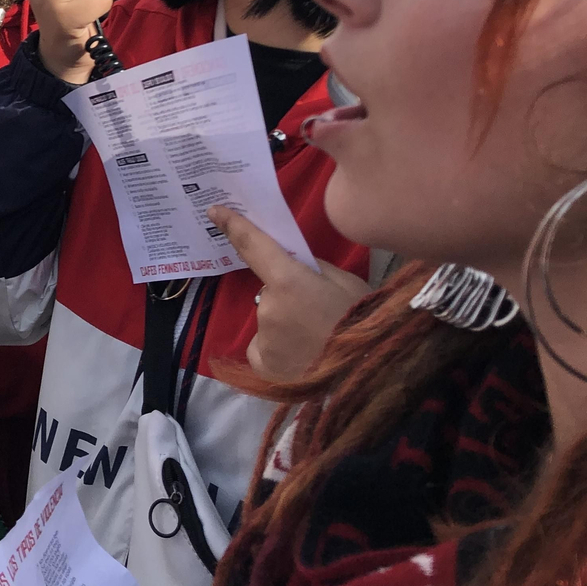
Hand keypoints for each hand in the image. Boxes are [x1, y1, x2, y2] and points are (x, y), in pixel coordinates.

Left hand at [209, 206, 369, 381]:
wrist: (371, 374)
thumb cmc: (364, 323)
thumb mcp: (347, 284)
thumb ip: (314, 269)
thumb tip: (295, 264)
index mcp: (289, 281)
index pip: (253, 245)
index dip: (234, 225)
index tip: (215, 211)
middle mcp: (268, 307)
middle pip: (270, 291)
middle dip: (288, 296)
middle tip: (320, 313)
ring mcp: (263, 338)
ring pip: (270, 320)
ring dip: (286, 325)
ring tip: (319, 341)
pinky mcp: (264, 365)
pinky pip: (263, 347)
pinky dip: (276, 350)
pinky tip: (301, 357)